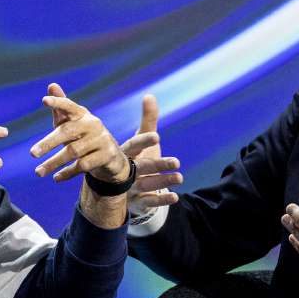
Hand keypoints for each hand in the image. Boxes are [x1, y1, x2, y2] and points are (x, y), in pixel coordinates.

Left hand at [30, 83, 128, 183]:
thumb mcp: (72, 123)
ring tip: (38, 172)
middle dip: (48, 143)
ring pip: (73, 152)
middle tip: (32, 153)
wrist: (111, 157)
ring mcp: (101, 139)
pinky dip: (67, 173)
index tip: (44, 101)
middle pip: (67, 132)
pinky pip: (83, 165)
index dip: (58, 102)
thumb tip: (51, 85)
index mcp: (82, 114)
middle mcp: (93, 124)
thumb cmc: (84, 137)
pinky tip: (56, 178)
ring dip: (53, 163)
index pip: (69, 105)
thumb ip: (60, 108)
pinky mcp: (106, 155)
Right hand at [120, 94, 182, 215]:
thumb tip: (149, 95)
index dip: (143, 142)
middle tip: (177, 162)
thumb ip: (147, 120)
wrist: (119, 187)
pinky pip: (148, 202)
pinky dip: (161, 201)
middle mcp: (125, 171)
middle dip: (158, 165)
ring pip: (146, 185)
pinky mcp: (137, 201)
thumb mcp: (141, 140)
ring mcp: (130, 187)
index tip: (157, 136)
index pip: (133, 146)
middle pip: (142, 167)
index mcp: (125, 154)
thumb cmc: (135, 157)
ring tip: (180, 177)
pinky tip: (175, 197)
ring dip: (163, 182)